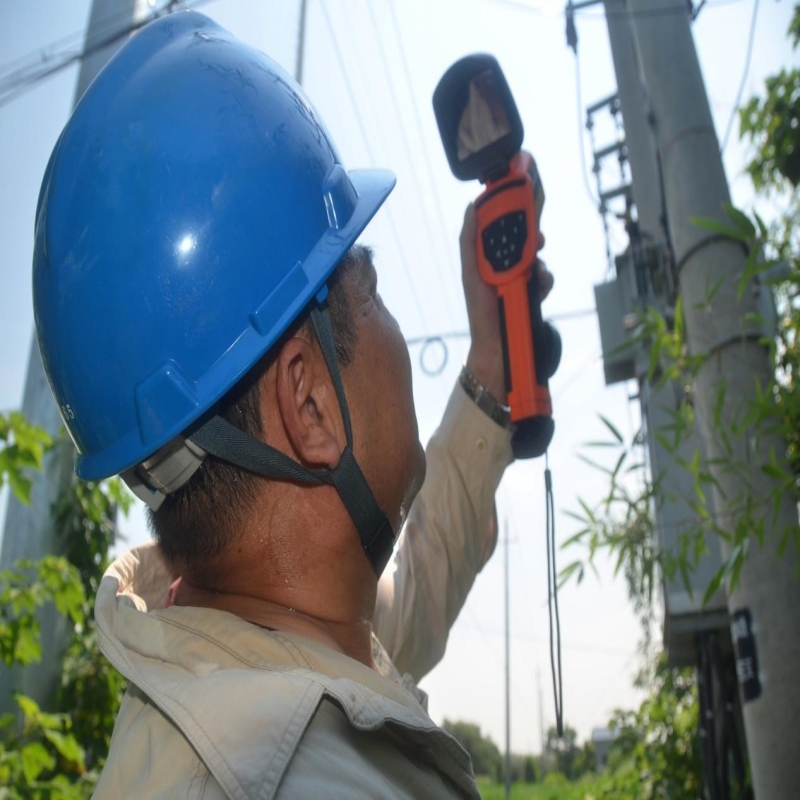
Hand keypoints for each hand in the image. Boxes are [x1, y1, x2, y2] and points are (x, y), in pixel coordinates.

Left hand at [460, 202, 553, 402]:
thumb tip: (472, 209)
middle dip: (531, 237)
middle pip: (522, 241)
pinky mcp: (534, 293)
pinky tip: (539, 289)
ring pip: (537, 259)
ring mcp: (520, 281)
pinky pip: (546, 278)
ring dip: (538, 263)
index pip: (499, 229)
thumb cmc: (481, 313)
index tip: (519, 202)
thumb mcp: (471, 274)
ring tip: (533, 273)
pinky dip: (545, 281)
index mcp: (486, 260)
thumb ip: (470, 242)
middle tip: (537, 238)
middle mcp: (503, 267)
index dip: (509, 215)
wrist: (498, 348)